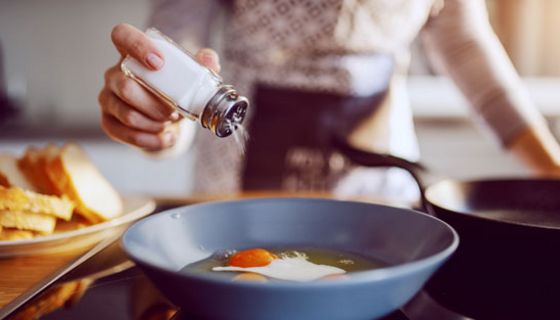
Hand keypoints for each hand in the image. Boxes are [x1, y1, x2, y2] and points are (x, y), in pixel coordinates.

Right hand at [98, 23, 220, 150]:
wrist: (168, 117)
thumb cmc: (175, 90)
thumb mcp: (190, 76)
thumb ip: (202, 64)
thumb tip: (210, 60)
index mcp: (132, 54)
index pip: (122, 35)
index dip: (137, 46)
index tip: (159, 63)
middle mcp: (115, 73)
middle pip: (125, 86)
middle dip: (155, 104)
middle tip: (174, 111)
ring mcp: (108, 98)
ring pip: (127, 114)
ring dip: (155, 123)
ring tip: (170, 123)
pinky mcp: (108, 121)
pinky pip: (124, 134)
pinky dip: (151, 140)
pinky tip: (166, 138)